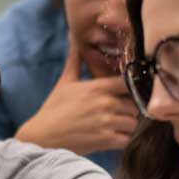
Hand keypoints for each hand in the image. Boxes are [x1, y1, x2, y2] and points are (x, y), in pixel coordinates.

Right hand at [14, 39, 137, 155]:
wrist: (42, 137)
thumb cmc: (53, 109)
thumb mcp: (64, 82)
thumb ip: (75, 60)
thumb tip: (74, 37)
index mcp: (96, 88)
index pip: (128, 82)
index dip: (131, 86)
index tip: (127, 91)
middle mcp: (104, 104)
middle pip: (135, 104)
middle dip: (129, 108)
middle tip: (120, 111)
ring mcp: (106, 123)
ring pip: (134, 122)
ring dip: (127, 124)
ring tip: (117, 124)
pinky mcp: (106, 141)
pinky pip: (127, 139)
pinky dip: (123, 139)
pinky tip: (113, 136)